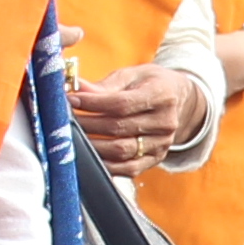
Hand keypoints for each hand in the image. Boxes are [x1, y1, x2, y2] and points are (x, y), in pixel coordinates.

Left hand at [74, 63, 202, 173]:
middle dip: (87, 124)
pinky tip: (90, 155)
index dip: (93, 103)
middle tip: (65, 119)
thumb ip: (105, 85)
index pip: (122, 104)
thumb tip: (77, 88)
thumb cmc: (149, 83)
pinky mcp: (156, 159)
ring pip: (121, 151)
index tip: (72, 100)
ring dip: (92, 145)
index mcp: (162, 95)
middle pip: (119, 128)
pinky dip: (105, 165)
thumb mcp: (132, 76)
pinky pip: (128, 169)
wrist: (178, 99)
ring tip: (74, 136)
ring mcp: (162, 144)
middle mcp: (166, 122)